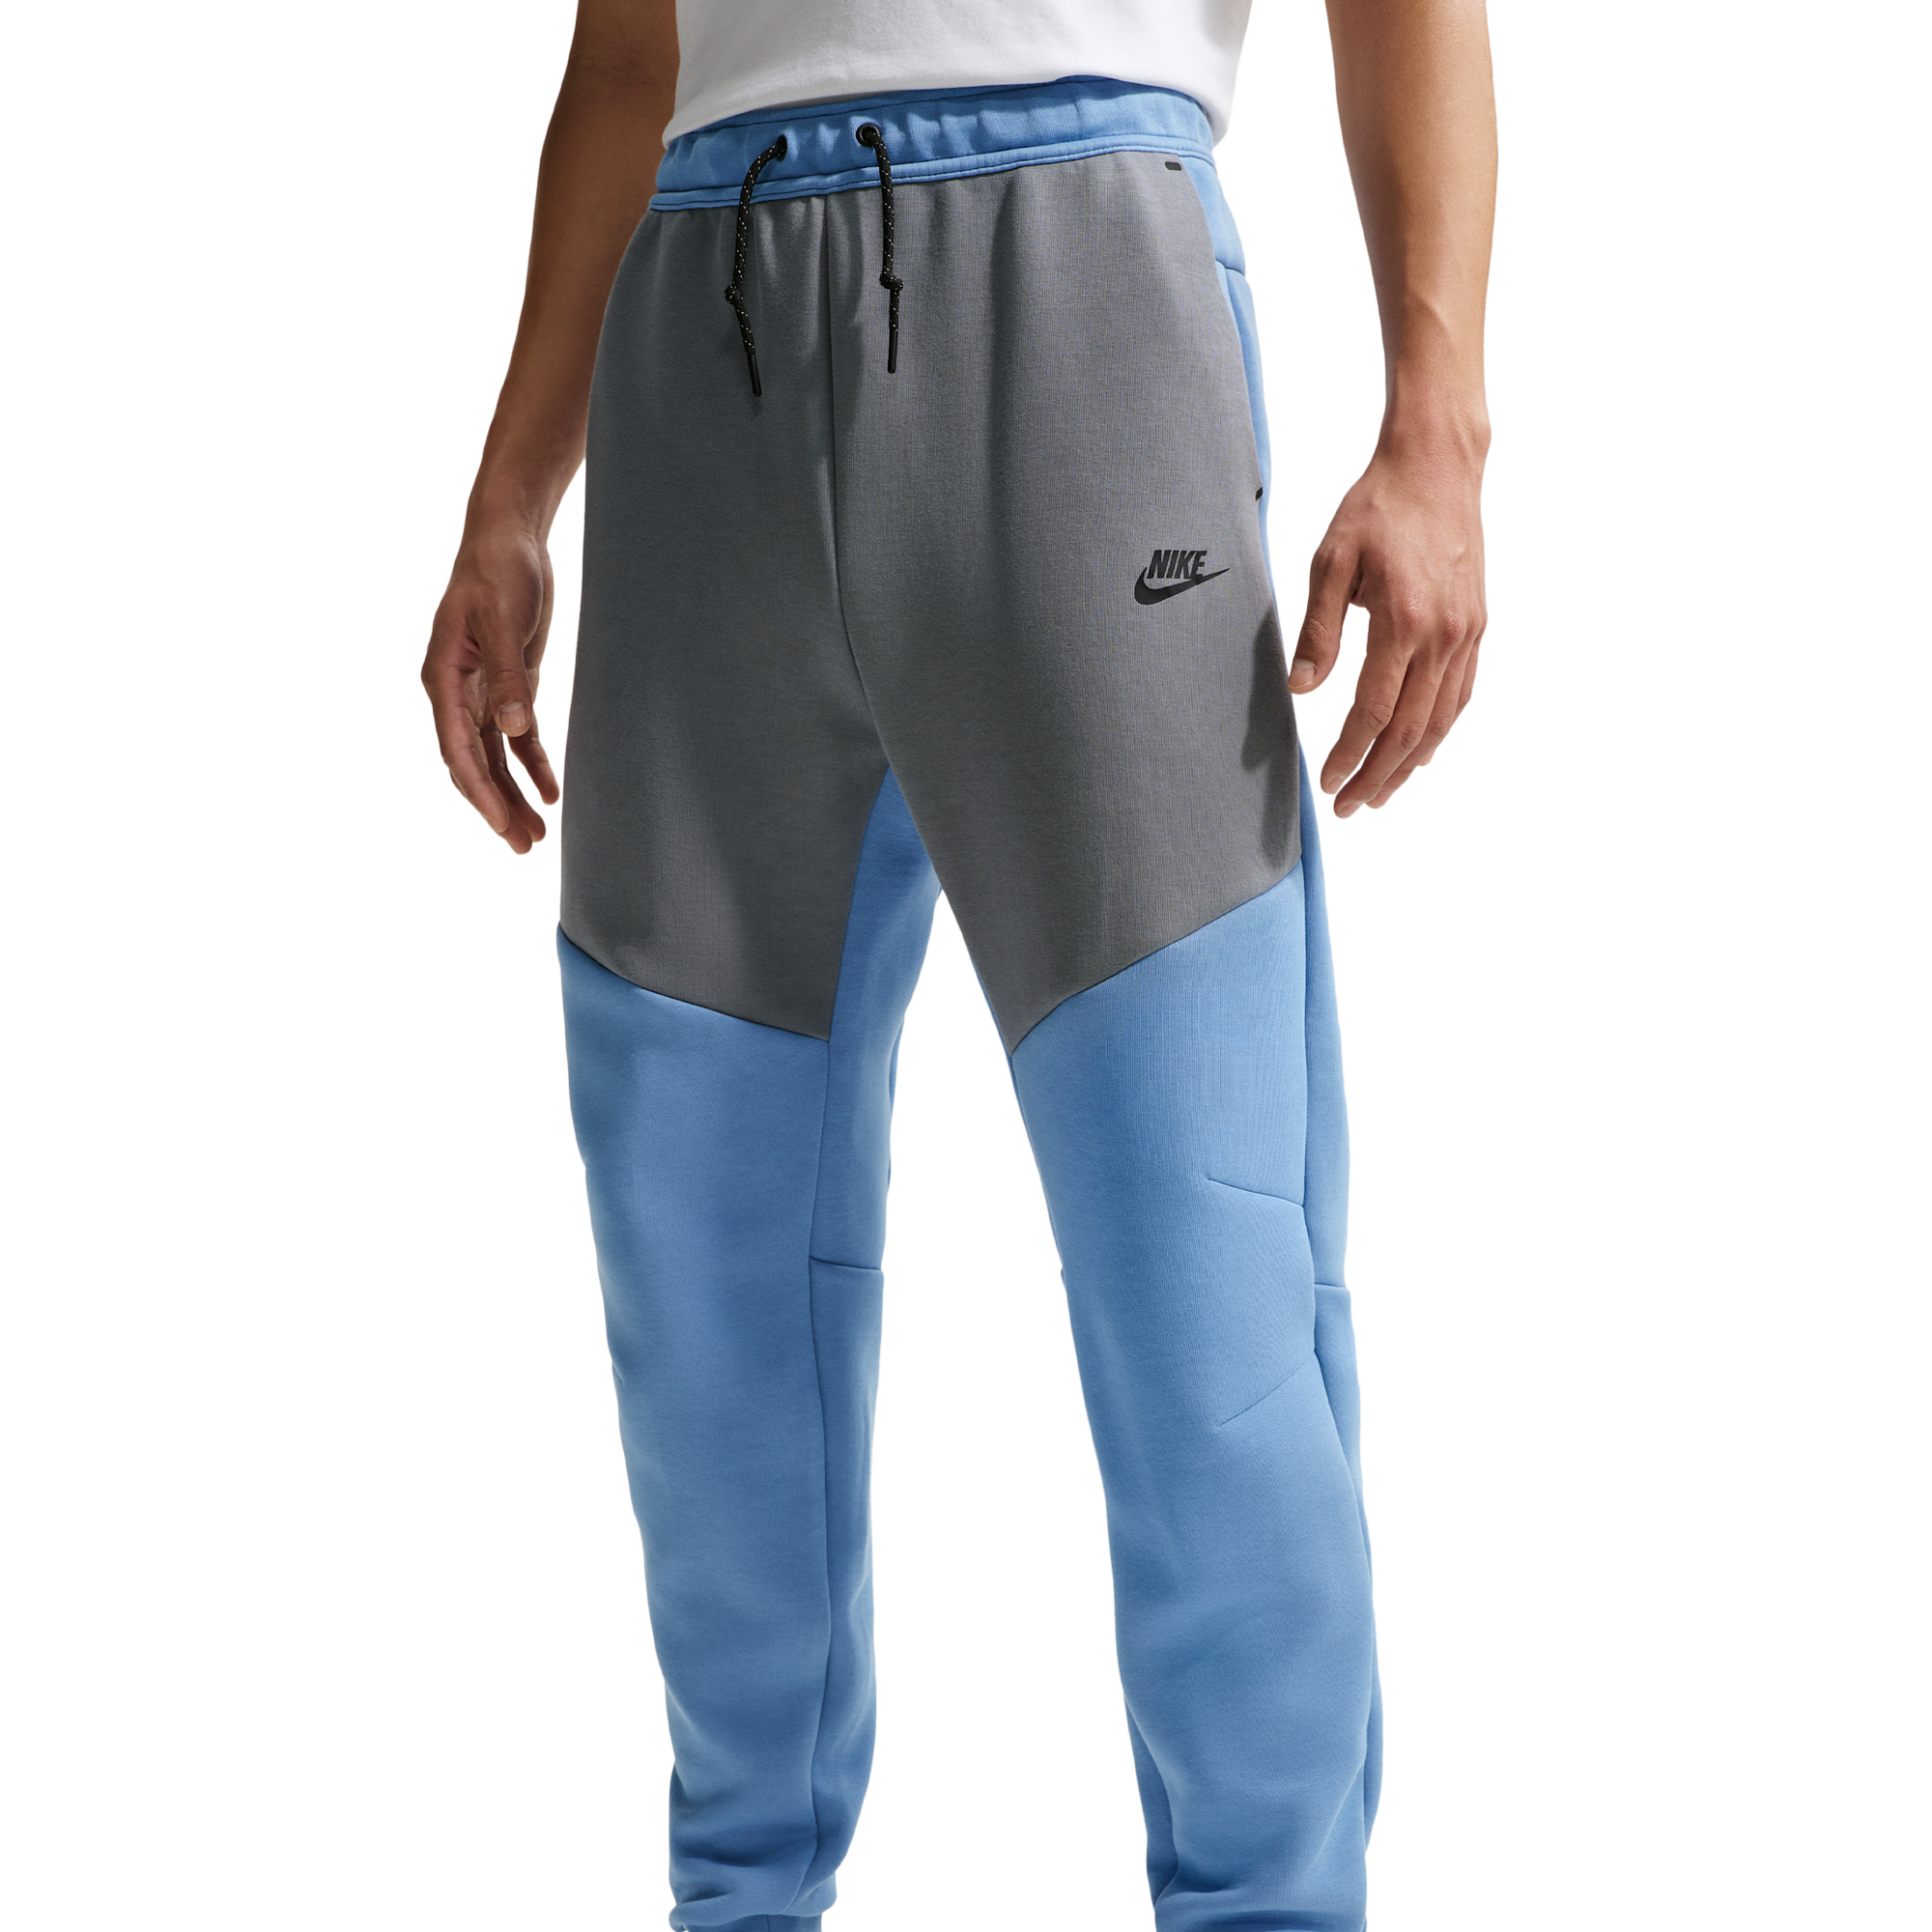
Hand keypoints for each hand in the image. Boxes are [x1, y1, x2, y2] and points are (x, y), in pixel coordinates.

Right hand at [421, 520, 562, 854]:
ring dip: (514, 794)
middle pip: (474, 764)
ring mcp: (482, 692)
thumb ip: (509, 675)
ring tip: (537, 834)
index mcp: (444, 678)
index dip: (480, 792)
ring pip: (494, 758)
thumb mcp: (504, 619)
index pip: (458, 749)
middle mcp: (458, 692)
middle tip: (525, 846)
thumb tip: (512, 726)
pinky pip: (516, 738)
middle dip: (497, 807)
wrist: (510, 539)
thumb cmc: (499, 570)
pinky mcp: (508, 687)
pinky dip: (531, 765)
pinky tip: (550, 793)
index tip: (502, 825)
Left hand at [1288, 441, 1487, 817]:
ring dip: (1409, 765)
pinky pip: (1459, 696)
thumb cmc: (1379, 507)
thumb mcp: (1330, 560)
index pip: (1373, 710)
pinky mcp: (1476, 628)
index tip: (1327, 780)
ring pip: (1440, 721)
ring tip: (1378, 794)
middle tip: (1348, 806)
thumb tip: (1300, 687)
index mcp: (1403, 619)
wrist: (1437, 467)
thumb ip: (1317, 629)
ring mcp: (1467, 633)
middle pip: (1409, 729)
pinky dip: (1436, 732)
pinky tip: (1415, 751)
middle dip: (1377, 776)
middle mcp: (1443, 634)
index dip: (1349, 753)